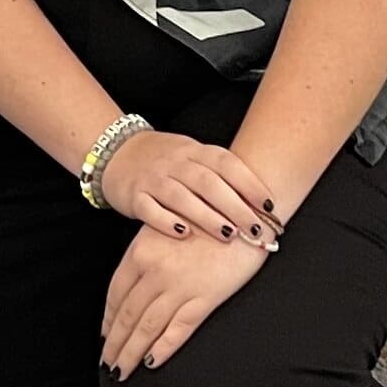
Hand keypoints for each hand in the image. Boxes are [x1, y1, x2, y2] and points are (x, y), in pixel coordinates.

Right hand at [94, 127, 284, 246]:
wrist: (118, 152)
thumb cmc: (167, 161)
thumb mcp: (192, 157)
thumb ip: (219, 176)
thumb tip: (260, 205)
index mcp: (194, 151)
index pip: (226, 163)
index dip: (249, 183)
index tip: (269, 206)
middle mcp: (175, 162)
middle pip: (207, 182)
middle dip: (234, 207)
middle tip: (254, 229)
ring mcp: (153, 178)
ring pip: (181, 196)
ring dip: (207, 216)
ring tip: (228, 235)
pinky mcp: (134, 196)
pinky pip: (150, 209)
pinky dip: (166, 222)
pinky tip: (183, 234)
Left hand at [102, 225, 269, 374]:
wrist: (243, 208)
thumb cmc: (207, 212)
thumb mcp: (166, 226)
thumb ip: (148, 251)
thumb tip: (136, 281)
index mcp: (141, 250)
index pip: (116, 292)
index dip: (108, 317)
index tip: (104, 334)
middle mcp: (154, 270)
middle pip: (127, 314)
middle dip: (115, 342)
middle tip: (107, 362)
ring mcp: (179, 285)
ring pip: (147, 327)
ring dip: (131, 351)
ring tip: (122, 370)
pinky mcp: (205, 297)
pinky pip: (178, 329)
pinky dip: (163, 348)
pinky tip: (152, 362)